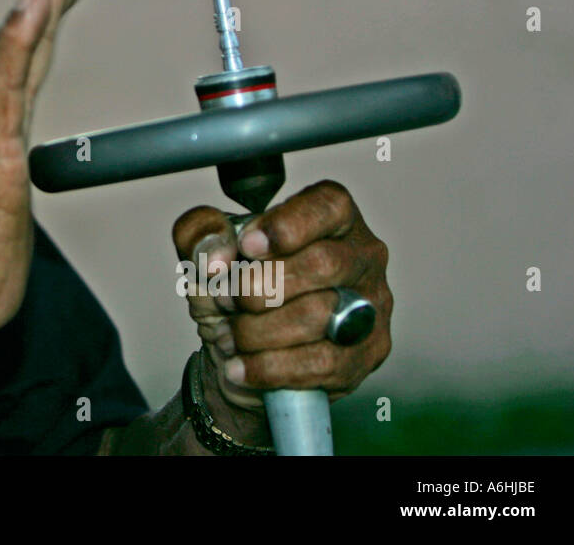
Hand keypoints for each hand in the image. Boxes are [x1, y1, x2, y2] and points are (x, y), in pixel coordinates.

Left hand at [172, 180, 392, 413]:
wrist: (241, 350)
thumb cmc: (237, 287)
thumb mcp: (208, 251)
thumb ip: (202, 233)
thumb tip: (216, 254)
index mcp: (333, 216)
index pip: (327, 206)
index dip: (286, 225)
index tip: (246, 246)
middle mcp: (362, 256)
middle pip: (323, 263)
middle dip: (259, 286)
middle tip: (225, 299)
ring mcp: (371, 306)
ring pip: (320, 316)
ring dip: (258, 330)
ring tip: (227, 335)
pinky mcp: (367, 353)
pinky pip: (321, 364)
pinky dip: (270, 367)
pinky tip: (240, 366)